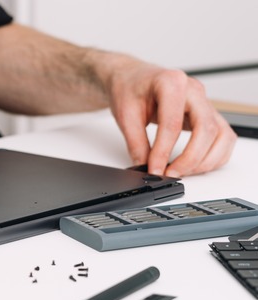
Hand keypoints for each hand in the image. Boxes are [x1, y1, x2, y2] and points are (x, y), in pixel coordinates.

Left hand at [105, 59, 235, 176]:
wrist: (133, 78)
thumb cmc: (129, 88)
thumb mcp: (124, 115)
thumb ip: (135, 142)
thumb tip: (144, 166)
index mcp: (171, 83)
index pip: (173, 123)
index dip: (164, 151)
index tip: (155, 169)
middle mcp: (194, 90)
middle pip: (206, 129)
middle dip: (190, 158)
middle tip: (170, 173)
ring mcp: (204, 102)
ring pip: (221, 134)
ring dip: (206, 159)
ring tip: (182, 171)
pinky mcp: (208, 113)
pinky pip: (223, 137)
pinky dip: (214, 155)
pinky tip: (196, 165)